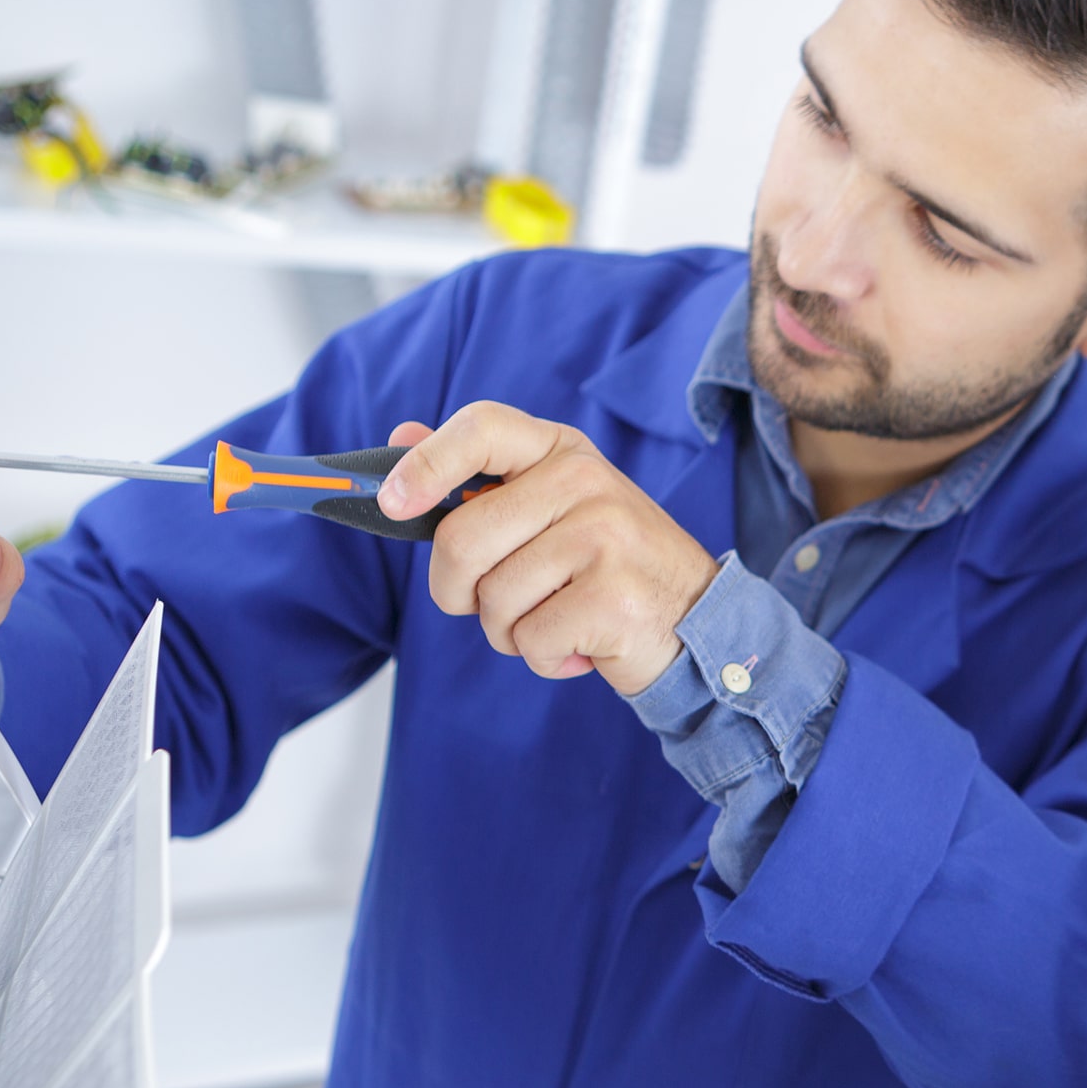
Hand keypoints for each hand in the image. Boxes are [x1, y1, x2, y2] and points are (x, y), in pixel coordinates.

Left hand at [380, 402, 718, 695]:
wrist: (696, 620)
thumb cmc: (604, 566)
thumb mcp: (548, 507)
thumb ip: (477, 476)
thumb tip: (401, 435)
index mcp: (561, 451)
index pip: (481, 428)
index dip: (425, 463)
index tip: (390, 501)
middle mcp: (585, 481)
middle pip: (462, 539)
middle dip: (457, 591)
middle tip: (492, 604)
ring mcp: (605, 537)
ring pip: (493, 600)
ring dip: (509, 632)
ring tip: (557, 619)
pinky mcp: (616, 597)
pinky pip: (530, 640)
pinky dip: (544, 659)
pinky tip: (581, 645)